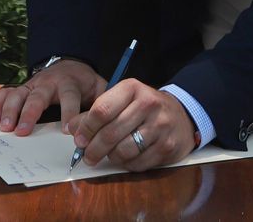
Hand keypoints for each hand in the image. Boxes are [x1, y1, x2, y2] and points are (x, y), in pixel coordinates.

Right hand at [0, 58, 103, 135]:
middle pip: (38, 96)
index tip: (66, 131)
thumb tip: (107, 122)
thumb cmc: (84, 82)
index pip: (69, 97)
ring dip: (10, 110)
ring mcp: (33, 84)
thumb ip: (102, 101)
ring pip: (18, 94)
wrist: (70, 64)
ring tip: (4, 128)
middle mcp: (48, 82)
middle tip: (23, 132)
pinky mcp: (22, 88)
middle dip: (29, 113)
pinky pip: (6, 92)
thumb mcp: (99, 88)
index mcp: (70, 83)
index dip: (68, 113)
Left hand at [70, 79, 196, 171]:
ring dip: (110, 158)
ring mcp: (160, 126)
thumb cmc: (144, 108)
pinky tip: (125, 158)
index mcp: (132, 88)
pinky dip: (127, 164)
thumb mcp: (122, 101)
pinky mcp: (167, 146)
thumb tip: (71, 128)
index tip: (78, 139)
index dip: (86, 128)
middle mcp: (148, 104)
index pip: (101, 110)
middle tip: (87, 156)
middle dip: (93, 149)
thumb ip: (96, 112)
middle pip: (110, 133)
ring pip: (123, 151)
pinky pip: (137, 163)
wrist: (181, 115)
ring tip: (107, 155)